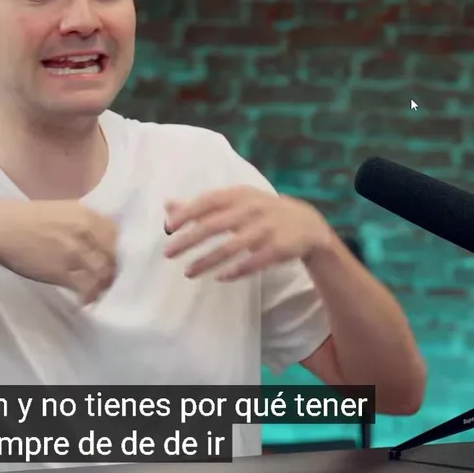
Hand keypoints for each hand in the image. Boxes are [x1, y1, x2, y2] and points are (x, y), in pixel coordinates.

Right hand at [0, 200, 117, 302]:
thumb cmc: (24, 219)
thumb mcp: (59, 211)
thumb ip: (81, 223)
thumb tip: (99, 240)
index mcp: (85, 214)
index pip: (118, 234)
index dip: (120, 250)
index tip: (116, 261)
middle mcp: (85, 231)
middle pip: (114, 255)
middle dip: (115, 270)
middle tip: (110, 281)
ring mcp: (74, 251)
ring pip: (103, 273)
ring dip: (104, 286)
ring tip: (97, 294)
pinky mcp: (62, 270)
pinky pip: (85, 287)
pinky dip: (88, 296)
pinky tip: (84, 301)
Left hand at [164, 186, 332, 280]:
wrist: (306, 223)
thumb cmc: (261, 211)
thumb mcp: (236, 201)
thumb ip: (203, 205)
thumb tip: (167, 206)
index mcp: (239, 195)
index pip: (208, 201)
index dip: (188, 213)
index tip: (168, 227)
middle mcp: (252, 209)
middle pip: (215, 225)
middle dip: (190, 240)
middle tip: (168, 253)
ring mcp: (266, 229)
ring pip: (231, 247)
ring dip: (207, 261)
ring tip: (188, 272)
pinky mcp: (278, 248)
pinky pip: (253, 262)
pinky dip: (235, 271)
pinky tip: (220, 277)